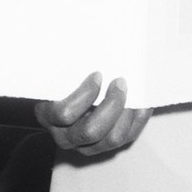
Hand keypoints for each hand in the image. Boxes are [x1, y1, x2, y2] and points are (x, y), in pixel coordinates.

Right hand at [35, 74, 150, 157]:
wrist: (60, 101)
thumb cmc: (60, 82)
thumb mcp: (56, 74)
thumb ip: (67, 67)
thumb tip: (89, 45)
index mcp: (48, 116)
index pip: (65, 114)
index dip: (85, 95)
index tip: (97, 74)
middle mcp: (65, 137)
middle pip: (91, 131)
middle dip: (111, 105)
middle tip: (119, 82)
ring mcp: (86, 146)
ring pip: (111, 139)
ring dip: (126, 113)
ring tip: (132, 90)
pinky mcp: (105, 146)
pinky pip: (126, 138)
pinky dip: (138, 120)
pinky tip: (143, 103)